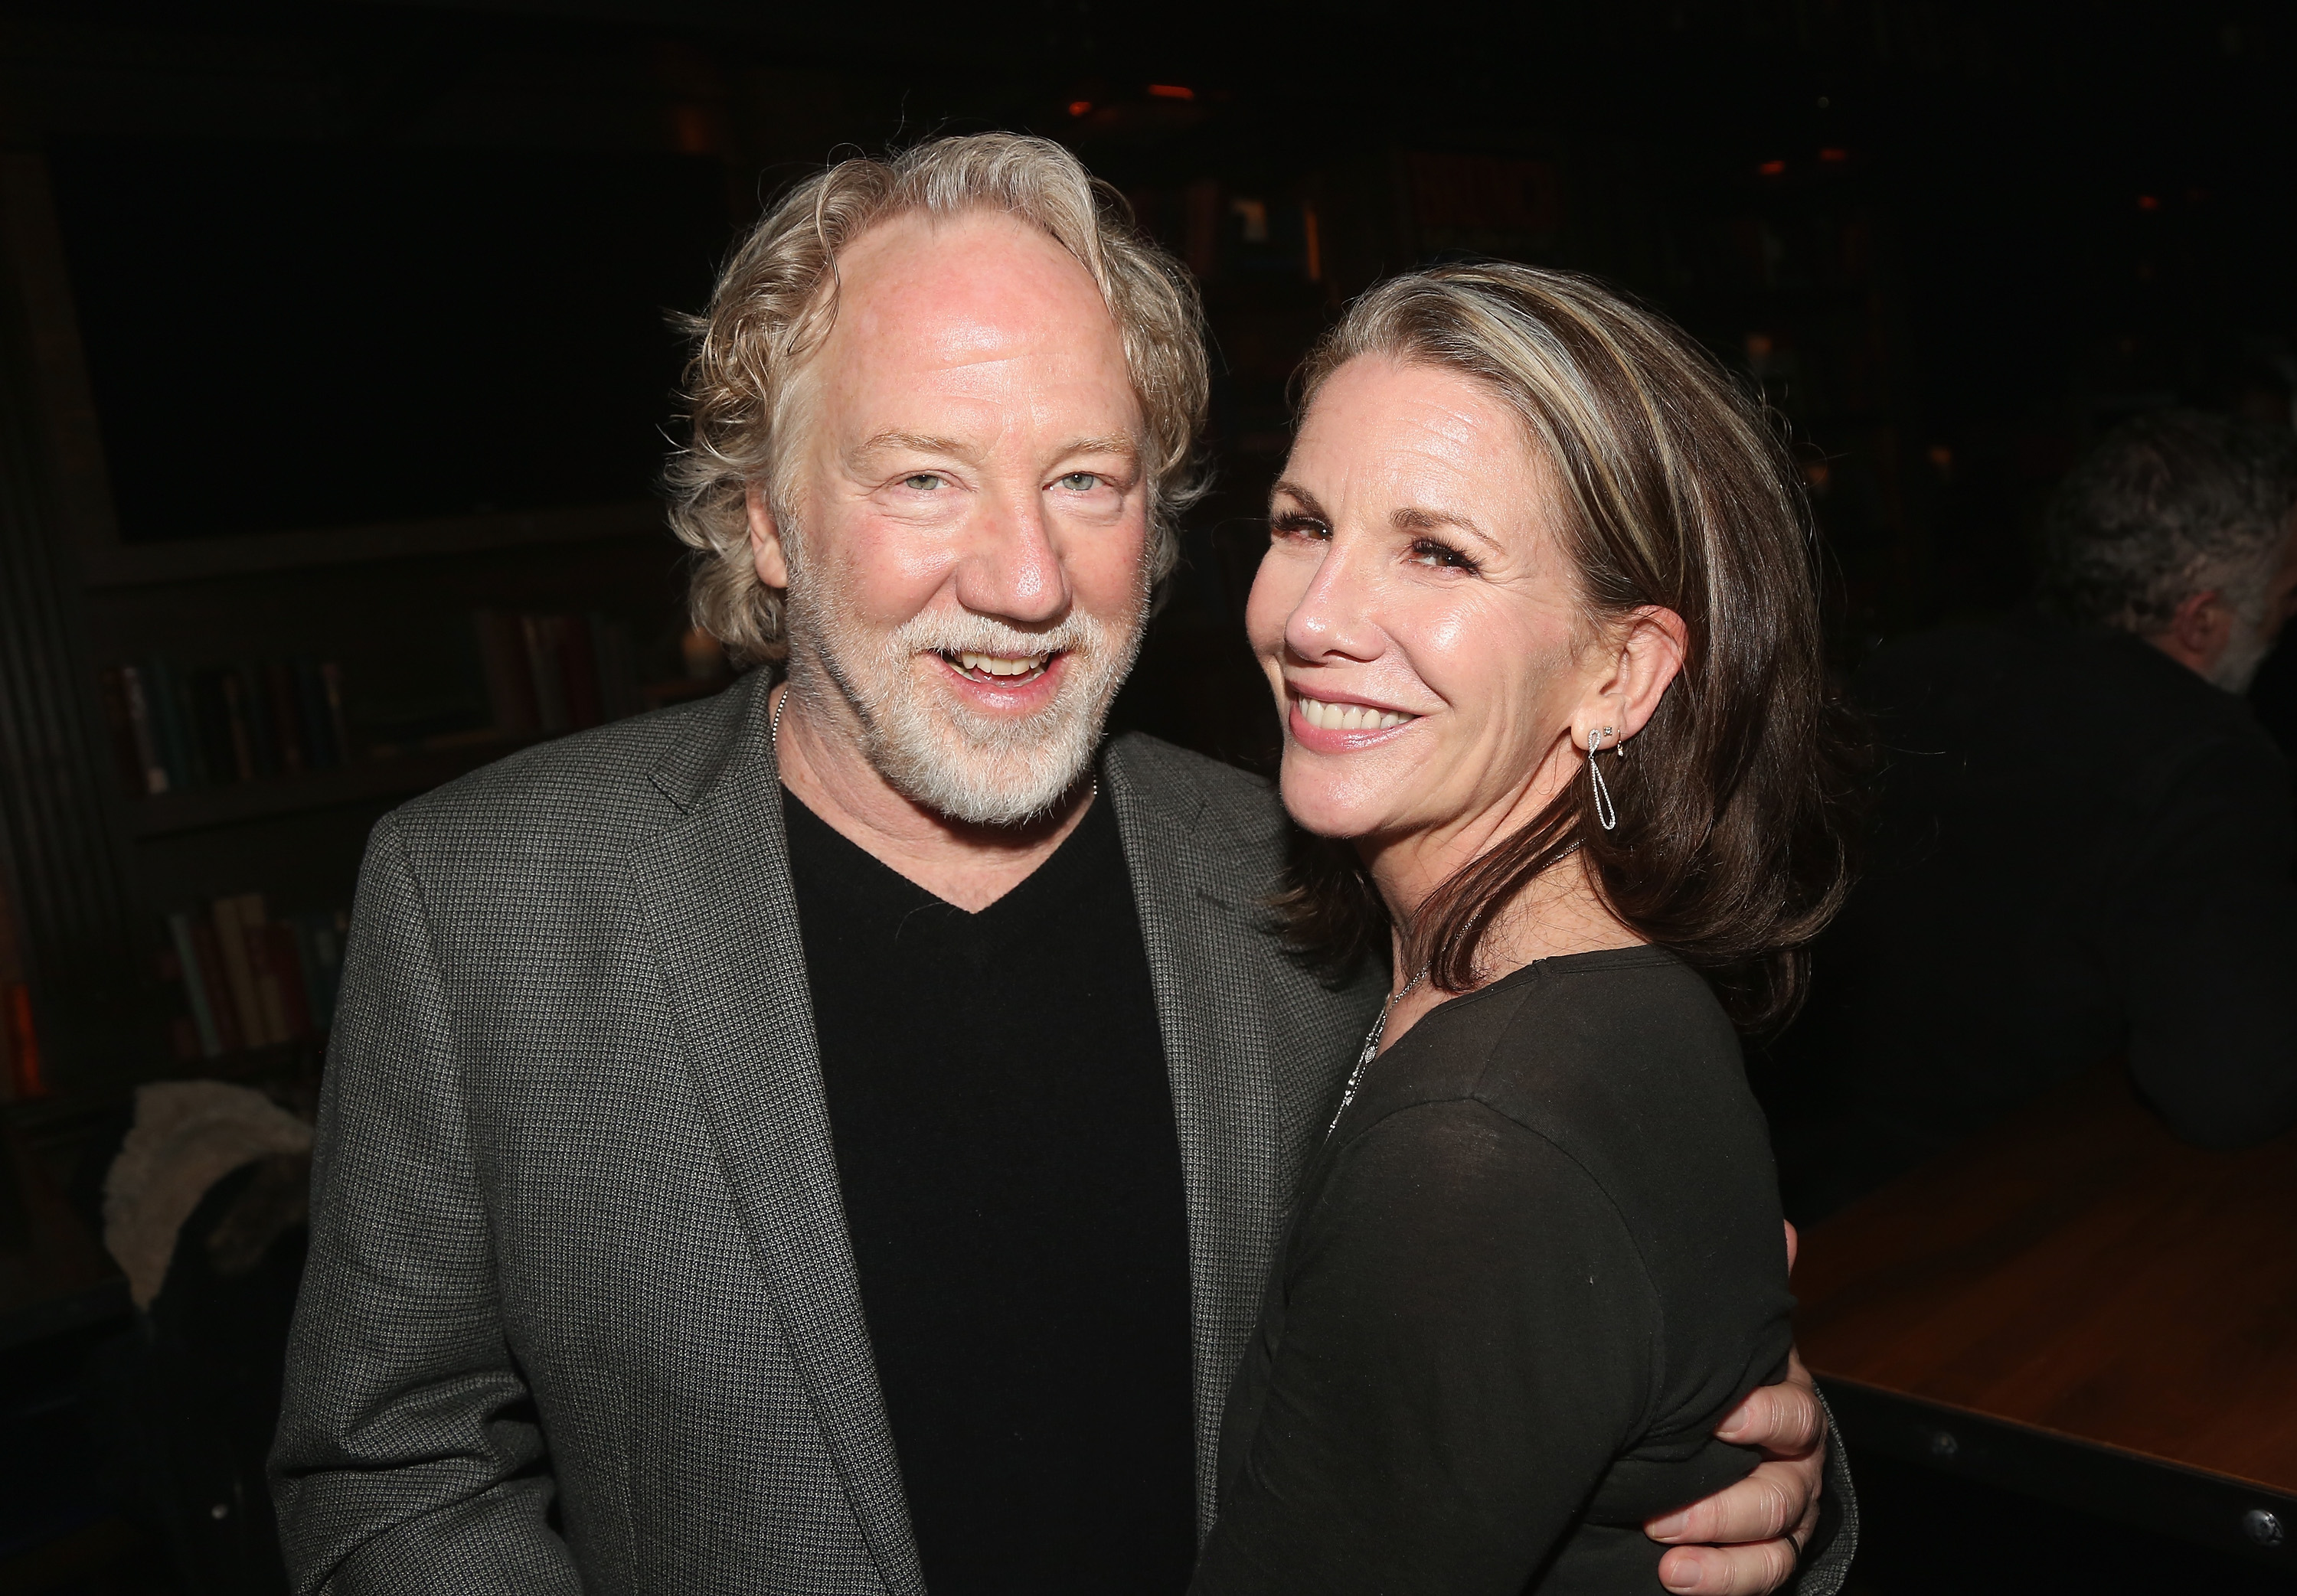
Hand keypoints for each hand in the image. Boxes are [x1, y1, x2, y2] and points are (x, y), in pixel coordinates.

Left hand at [1646, 1223, 1825, 1594]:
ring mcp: (1784, 1511)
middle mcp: (1794, 1463)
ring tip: (1663, 1550)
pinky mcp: (1766, 1551)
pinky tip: (1675, 1578)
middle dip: (1726, 1504)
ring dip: (1721, 1551)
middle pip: (1785, 1492)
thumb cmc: (1721, 1373)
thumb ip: (1751, 1293)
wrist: (1717, 1432)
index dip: (1765, 1420)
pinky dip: (1723, 1579)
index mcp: (1786, 1403)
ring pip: (1775, 1539)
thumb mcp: (1733, 1334)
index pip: (1795, 1417)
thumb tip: (1780, 1229)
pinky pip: (1766, 1574)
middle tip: (1663, 1509)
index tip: (1722, 1420)